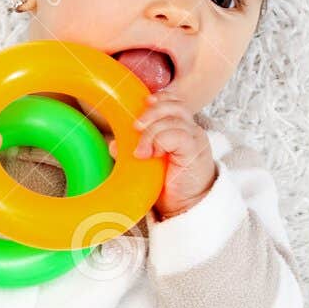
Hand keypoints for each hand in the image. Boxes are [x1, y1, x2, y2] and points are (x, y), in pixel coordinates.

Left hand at [108, 91, 217, 219]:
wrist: (185, 207)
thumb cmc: (168, 186)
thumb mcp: (147, 165)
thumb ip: (133, 151)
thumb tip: (113, 145)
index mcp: (181, 129)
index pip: (174, 102)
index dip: (159, 99)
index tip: (143, 103)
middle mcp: (190, 131)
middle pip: (174, 106)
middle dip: (151, 112)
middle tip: (135, 127)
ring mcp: (194, 140)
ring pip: (173, 120)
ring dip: (151, 132)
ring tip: (142, 152)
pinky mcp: (194, 151)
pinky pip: (177, 135)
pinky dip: (160, 141)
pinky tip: (152, 155)